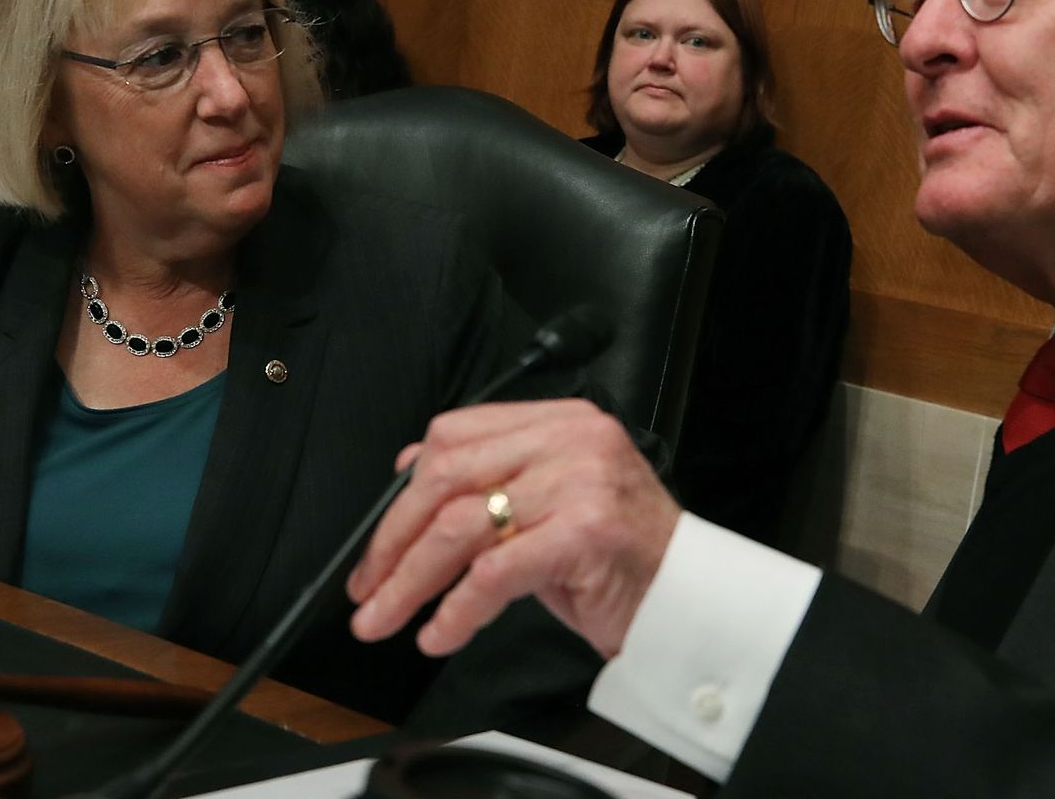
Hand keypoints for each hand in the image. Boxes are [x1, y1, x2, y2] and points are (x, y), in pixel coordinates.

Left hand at [348, 398, 680, 659]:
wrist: (690, 600)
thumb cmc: (616, 559)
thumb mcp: (550, 504)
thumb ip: (492, 480)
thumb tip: (406, 471)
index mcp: (560, 420)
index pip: (455, 435)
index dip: (402, 491)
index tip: (375, 544)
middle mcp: (572, 438)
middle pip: (447, 478)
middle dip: (392, 541)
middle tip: (365, 589)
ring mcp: (582, 481)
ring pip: (461, 526)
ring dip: (410, 581)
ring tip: (383, 618)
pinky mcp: (586, 532)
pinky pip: (495, 572)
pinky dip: (456, 610)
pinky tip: (439, 634)